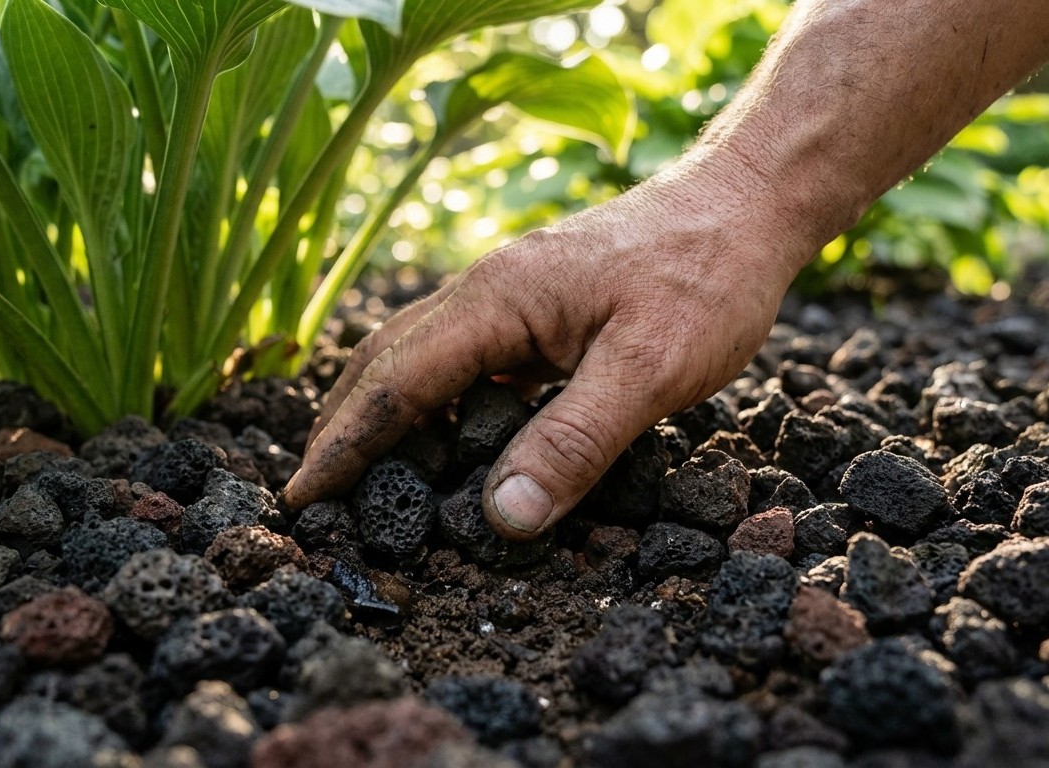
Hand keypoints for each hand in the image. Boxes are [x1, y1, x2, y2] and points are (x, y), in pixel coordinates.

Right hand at [283, 153, 821, 539]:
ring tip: (354, 473)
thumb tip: (503, 519)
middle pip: (383, 362)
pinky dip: (429, 401)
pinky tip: (440, 437)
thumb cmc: (707, 278)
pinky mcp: (533, 309)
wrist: (746, 206)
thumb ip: (575, 442)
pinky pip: (458, 358)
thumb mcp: (651, 369)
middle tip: (311, 495)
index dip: (345, 445)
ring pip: (414, 356)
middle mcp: (485, 292)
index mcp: (496, 301)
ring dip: (377, 412)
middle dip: (340, 428)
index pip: (394, 383)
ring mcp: (507, 297)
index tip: (301, 497)